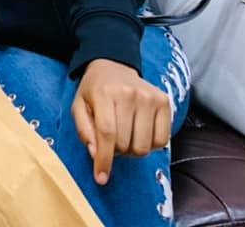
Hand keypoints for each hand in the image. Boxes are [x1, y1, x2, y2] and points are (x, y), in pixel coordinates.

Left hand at [71, 59, 170, 184]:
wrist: (114, 66)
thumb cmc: (95, 90)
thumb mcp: (79, 106)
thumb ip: (84, 131)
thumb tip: (96, 155)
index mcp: (105, 94)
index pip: (107, 134)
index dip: (104, 160)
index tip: (101, 178)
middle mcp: (130, 94)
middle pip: (126, 144)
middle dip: (116, 152)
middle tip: (111, 142)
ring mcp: (150, 97)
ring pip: (145, 146)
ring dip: (132, 150)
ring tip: (125, 136)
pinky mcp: (165, 102)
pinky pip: (162, 141)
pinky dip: (150, 145)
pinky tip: (139, 132)